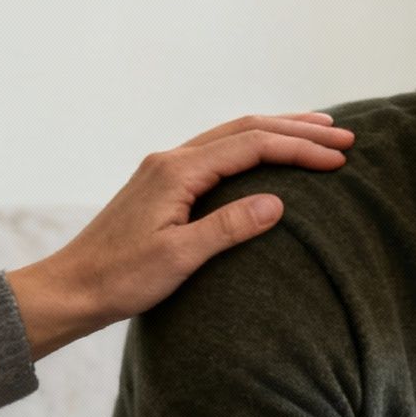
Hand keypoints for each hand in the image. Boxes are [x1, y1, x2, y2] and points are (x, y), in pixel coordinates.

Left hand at [7, 113, 353, 358]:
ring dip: (276, 131)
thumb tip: (278, 202)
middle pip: (244, 129)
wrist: (72, 288)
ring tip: (317, 132)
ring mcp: (165, 169)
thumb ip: (228, 227)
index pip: (251, 146)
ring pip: (231, 135)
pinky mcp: (163, 184)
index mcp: (176, 171)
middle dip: (297, 130)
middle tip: (343, 137)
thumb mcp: (179, 258)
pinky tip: (267, 154)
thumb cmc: (121, 279)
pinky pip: (218, 151)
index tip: (338, 158)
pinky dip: (253, 145)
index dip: (299, 148)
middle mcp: (170, 159)